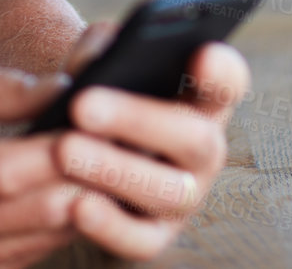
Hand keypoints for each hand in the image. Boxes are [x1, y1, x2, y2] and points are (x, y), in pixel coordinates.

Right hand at [0, 45, 247, 268]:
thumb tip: (60, 89)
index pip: (5, 168)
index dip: (58, 145)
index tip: (101, 114)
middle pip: (41, 207)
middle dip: (93, 173)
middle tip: (137, 136)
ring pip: (52, 232)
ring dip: (94, 196)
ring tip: (127, 155)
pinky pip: (43, 247)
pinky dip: (72, 215)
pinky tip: (94, 183)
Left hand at [54, 26, 249, 248]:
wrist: (72, 137)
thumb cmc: (97, 87)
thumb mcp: (99, 59)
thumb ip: (100, 50)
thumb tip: (87, 69)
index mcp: (200, 97)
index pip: (227, 82)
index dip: (222, 71)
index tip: (204, 53)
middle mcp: (203, 150)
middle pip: (193, 138)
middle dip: (136, 120)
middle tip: (82, 105)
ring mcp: (184, 196)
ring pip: (168, 191)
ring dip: (114, 171)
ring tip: (64, 150)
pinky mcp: (154, 235)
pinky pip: (140, 241)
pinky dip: (110, 226)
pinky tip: (78, 206)